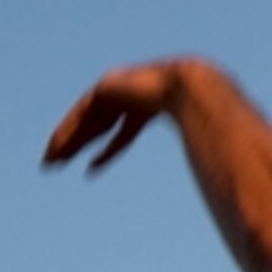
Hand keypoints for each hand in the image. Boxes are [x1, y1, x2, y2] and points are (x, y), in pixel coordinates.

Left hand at [44, 59, 205, 173]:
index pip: (122, 130)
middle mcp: (131, 95)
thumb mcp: (193, 141)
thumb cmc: (202, 116)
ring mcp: (119, 88)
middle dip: (77, 143)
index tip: (90, 168)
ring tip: (51, 161)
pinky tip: (59, 148)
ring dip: (68, 139)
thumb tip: (219, 185)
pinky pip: (83, 111)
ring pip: (86, 118)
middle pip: (98, 124)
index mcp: (150, 106)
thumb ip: (198, 155)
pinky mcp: (107, 86)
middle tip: (56, 163)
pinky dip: (71, 130)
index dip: (107, 150)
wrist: (193, 89)